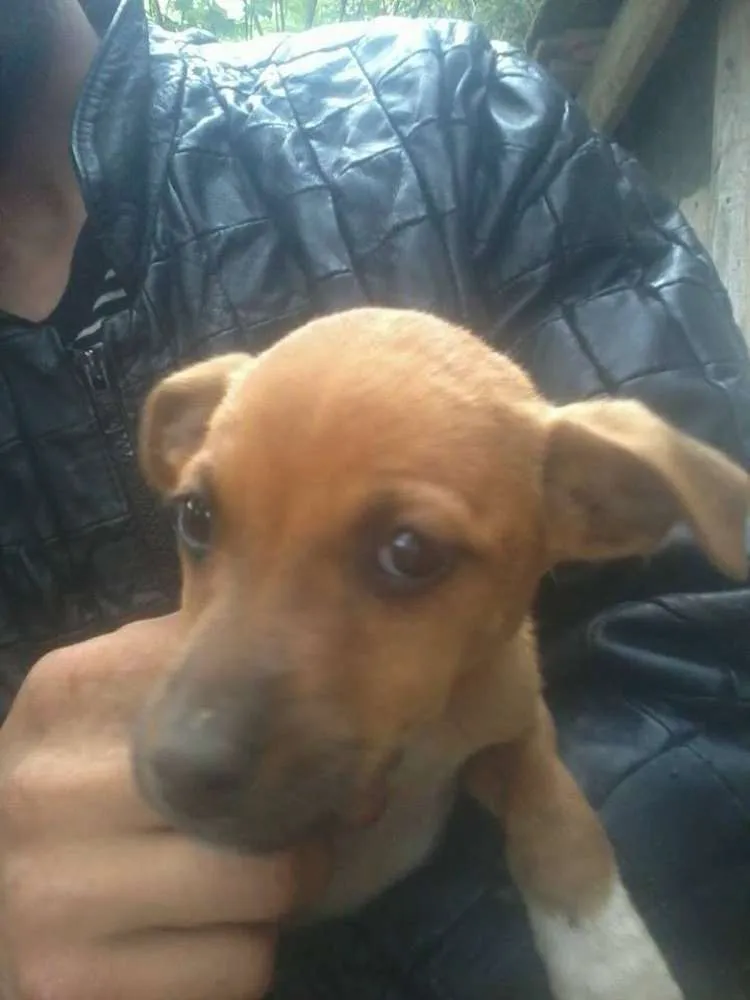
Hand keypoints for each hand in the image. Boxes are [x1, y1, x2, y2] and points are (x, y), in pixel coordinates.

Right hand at [0, 615, 327, 999]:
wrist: (15, 900)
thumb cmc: (98, 789)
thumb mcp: (130, 701)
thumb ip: (202, 661)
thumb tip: (317, 630)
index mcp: (67, 693)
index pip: (231, 684)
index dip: (288, 718)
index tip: (292, 742)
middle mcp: (41, 789)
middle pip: (260, 791)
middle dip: (294, 815)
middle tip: (278, 823)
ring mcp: (46, 896)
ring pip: (267, 885)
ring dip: (275, 893)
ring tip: (235, 881)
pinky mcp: (71, 987)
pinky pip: (241, 969)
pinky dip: (243, 958)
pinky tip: (200, 939)